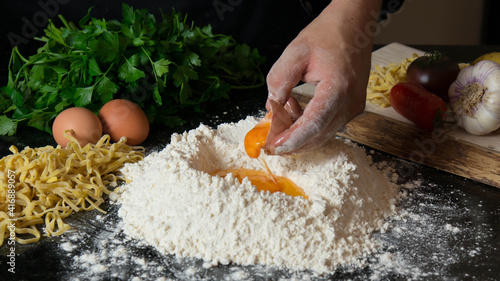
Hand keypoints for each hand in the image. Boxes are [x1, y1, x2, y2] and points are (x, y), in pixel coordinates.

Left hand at [265, 0, 381, 154]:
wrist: (354, 26)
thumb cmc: (327, 35)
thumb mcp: (295, 52)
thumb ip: (280, 81)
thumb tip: (271, 108)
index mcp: (338, 87)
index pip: (315, 123)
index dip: (293, 137)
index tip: (275, 145)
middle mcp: (350, 102)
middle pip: (319, 135)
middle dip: (293, 144)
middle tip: (270, 144)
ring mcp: (354, 107)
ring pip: (324, 134)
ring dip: (300, 135)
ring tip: (280, 119)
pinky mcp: (352, 108)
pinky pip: (328, 126)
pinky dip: (309, 126)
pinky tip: (294, 110)